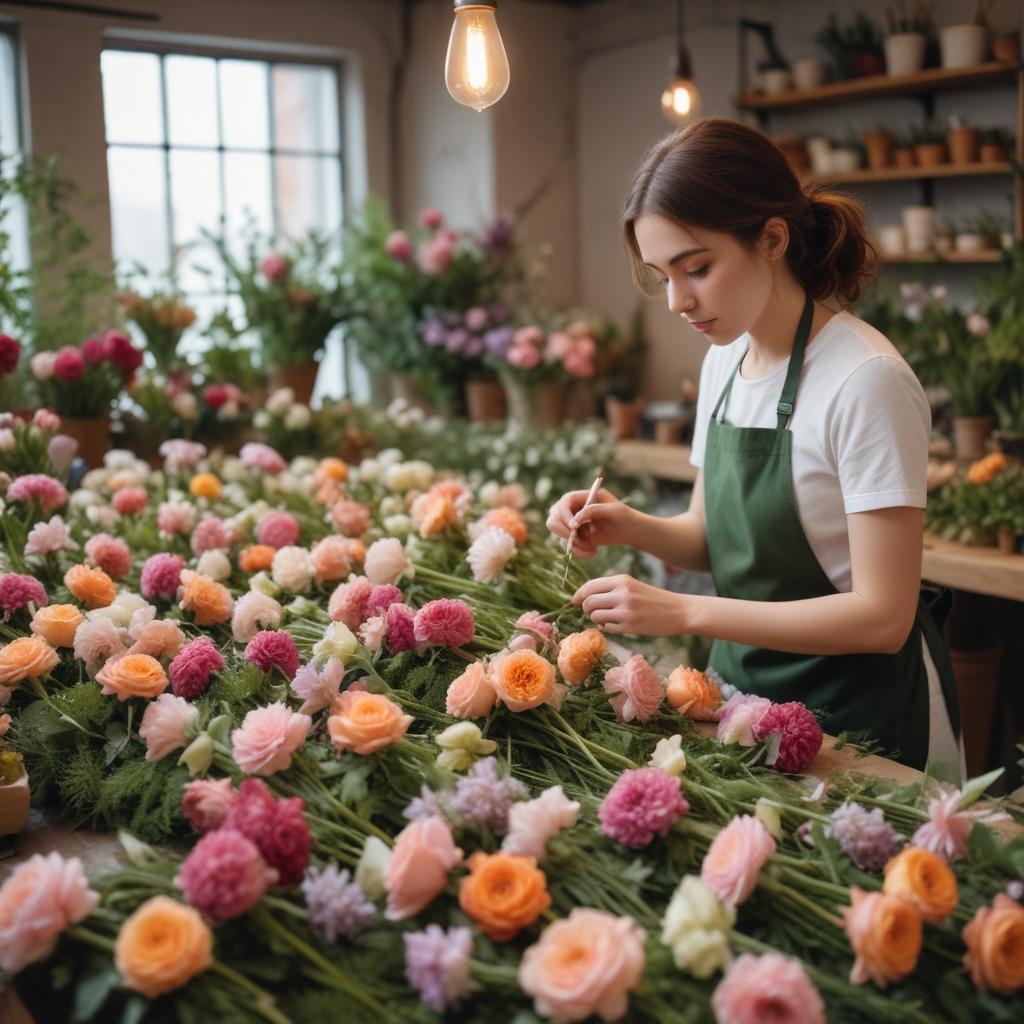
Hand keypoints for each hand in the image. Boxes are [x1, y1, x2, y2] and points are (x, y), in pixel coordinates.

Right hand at [546, 488, 635, 558]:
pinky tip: (594, 551)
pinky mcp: (575, 537)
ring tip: (592, 548)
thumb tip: (575, 519)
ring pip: (559, 535)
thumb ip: (595, 510)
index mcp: (581, 497)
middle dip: (562, 531)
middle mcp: (573, 509)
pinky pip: (568, 546)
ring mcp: (572, 524)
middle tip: (576, 540)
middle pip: (553, 518)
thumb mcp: (614, 510)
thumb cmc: (624, 515)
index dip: (564, 514)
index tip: (574, 527)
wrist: (630, 530)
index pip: (564, 502)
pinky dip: (579, 551)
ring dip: (574, 544)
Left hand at [572, 574, 690, 635]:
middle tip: (593, 613)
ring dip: (597, 620)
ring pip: (595, 615)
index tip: (574, 601)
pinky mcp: (630, 626)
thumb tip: (584, 598)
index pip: (590, 586)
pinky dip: (607, 628)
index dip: (578, 595)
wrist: (679, 611)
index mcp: (622, 580)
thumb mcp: (633, 586)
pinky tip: (616, 626)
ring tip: (607, 620)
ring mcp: (626, 610)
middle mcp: (622, 593)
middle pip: (588, 602)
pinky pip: (607, 628)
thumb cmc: (654, 599)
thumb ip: (611, 589)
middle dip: (586, 609)